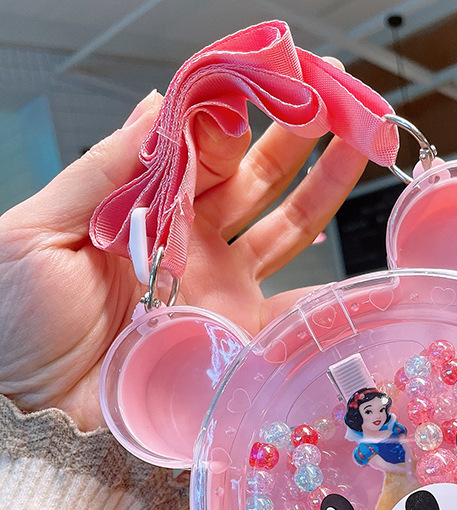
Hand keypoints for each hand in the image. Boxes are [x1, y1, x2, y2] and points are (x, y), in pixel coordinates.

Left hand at [0, 81, 366, 430]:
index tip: (260, 88)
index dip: (233, 117)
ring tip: (361, 144)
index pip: (200, 149)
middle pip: (254, 178)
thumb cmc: (18, 321)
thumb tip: (157, 105)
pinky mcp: (239, 334)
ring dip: (324, 185)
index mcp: (144, 209)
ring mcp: (222, 287)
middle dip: (296, 134)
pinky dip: (329, 291)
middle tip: (333, 96)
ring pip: (285, 227)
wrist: (35, 412)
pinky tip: (361, 264)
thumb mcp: (39, 233)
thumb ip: (102, 172)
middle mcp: (191, 241)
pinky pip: (293, 308)